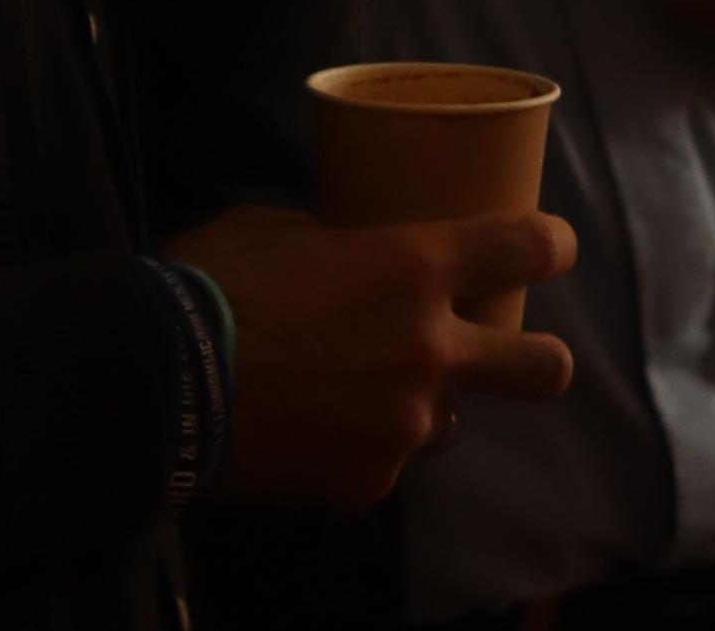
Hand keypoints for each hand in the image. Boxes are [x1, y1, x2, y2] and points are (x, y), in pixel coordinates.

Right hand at [167, 203, 575, 510]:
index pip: (521, 247)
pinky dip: (355, 446)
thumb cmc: (215, 283)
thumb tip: (350, 253)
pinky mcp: (366, 486)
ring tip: (353, 394)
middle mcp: (427, 352)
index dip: (551, 244)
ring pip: (444, 423)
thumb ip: (336, 242)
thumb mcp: (279, 228)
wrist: (159, 383)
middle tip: (524, 354)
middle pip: (540, 367)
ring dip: (418, 407)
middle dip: (543, 360)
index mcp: (410, 267)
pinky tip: (306, 430)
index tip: (555, 246)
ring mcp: (403, 429)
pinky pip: (381, 462)